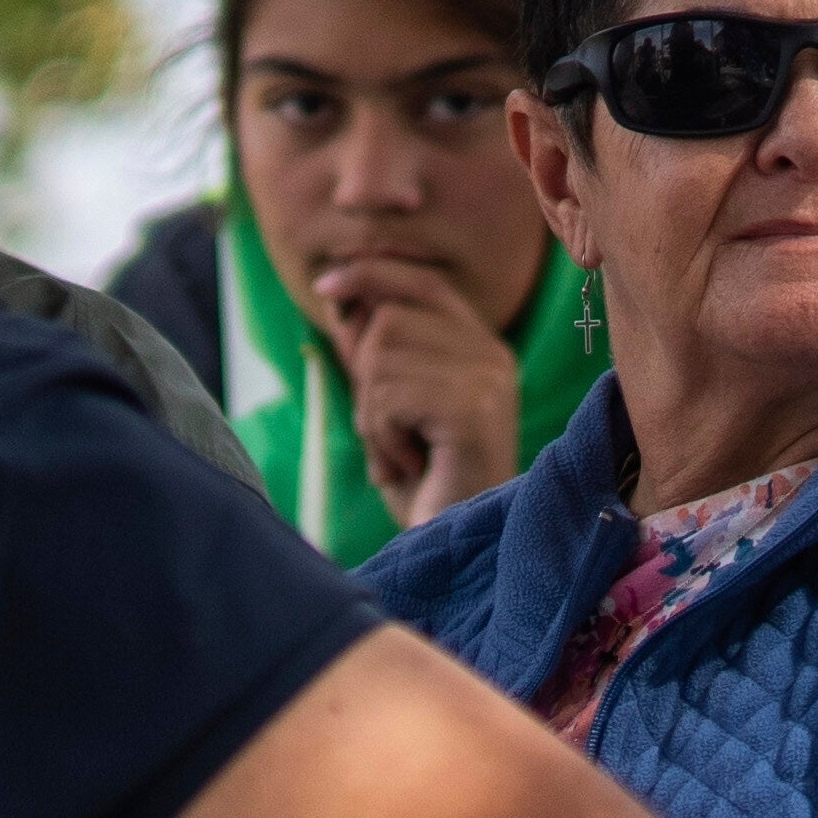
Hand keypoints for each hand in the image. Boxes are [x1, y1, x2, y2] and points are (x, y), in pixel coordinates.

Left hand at [313, 256, 528, 524]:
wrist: (453, 542)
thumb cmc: (423, 483)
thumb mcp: (389, 407)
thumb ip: (373, 353)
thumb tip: (339, 295)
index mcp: (480, 348)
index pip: (422, 282)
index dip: (371, 275)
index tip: (325, 286)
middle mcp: (492, 356)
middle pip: (388, 320)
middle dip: (364, 379)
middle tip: (387, 433)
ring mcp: (487, 380)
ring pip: (381, 357)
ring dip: (371, 414)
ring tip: (400, 453)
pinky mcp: (472, 410)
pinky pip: (388, 397)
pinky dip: (381, 436)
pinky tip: (409, 464)